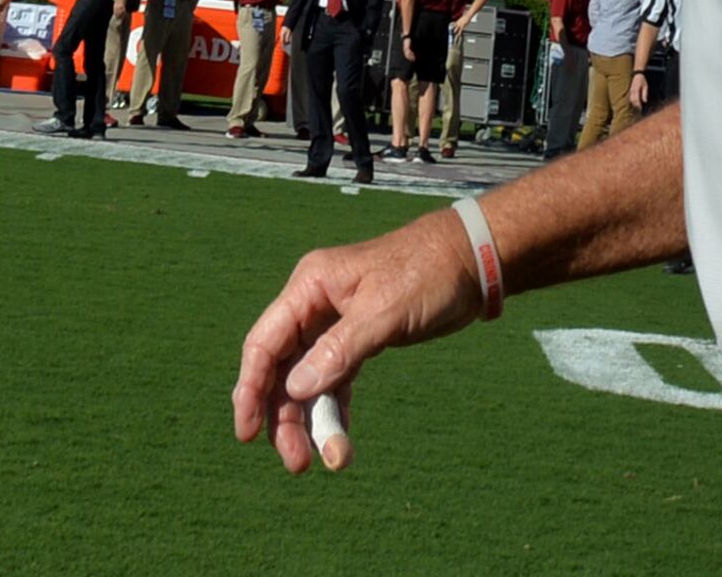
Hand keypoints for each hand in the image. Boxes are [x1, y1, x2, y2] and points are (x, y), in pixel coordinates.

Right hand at [231, 214, 476, 474]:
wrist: (474, 258)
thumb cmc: (430, 272)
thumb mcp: (386, 311)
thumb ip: (340, 349)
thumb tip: (295, 390)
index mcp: (310, 287)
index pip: (265, 343)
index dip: (251, 390)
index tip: (247, 434)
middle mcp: (315, 305)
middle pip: (283, 369)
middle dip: (285, 418)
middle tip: (298, 462)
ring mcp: (336, 323)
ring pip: (308, 380)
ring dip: (312, 421)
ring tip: (330, 460)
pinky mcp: (359, 338)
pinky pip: (336, 380)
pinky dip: (336, 408)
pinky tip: (339, 439)